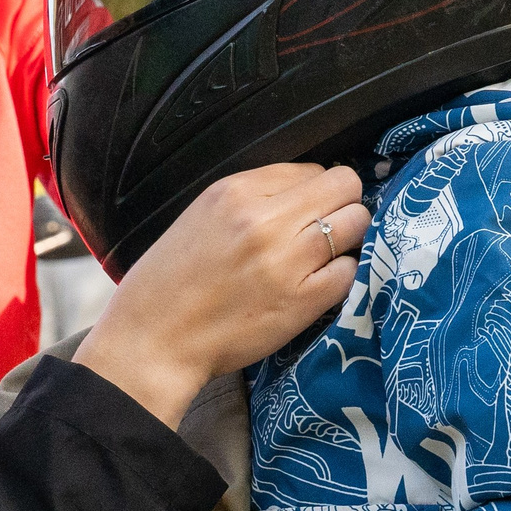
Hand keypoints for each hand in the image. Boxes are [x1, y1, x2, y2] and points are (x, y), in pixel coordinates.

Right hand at [75, 164, 367, 426]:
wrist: (153, 341)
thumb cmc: (169, 283)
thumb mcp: (201, 217)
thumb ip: (252, 199)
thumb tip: (306, 192)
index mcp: (236, 192)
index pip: (312, 169)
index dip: (315, 192)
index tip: (304, 213)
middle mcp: (265, 219)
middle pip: (345, 186)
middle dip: (342, 206)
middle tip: (325, 232)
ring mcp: (287, 260)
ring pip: (357, 222)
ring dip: (348, 239)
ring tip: (323, 258)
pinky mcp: (302, 300)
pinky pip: (350, 271)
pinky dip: (340, 277)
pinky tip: (316, 287)